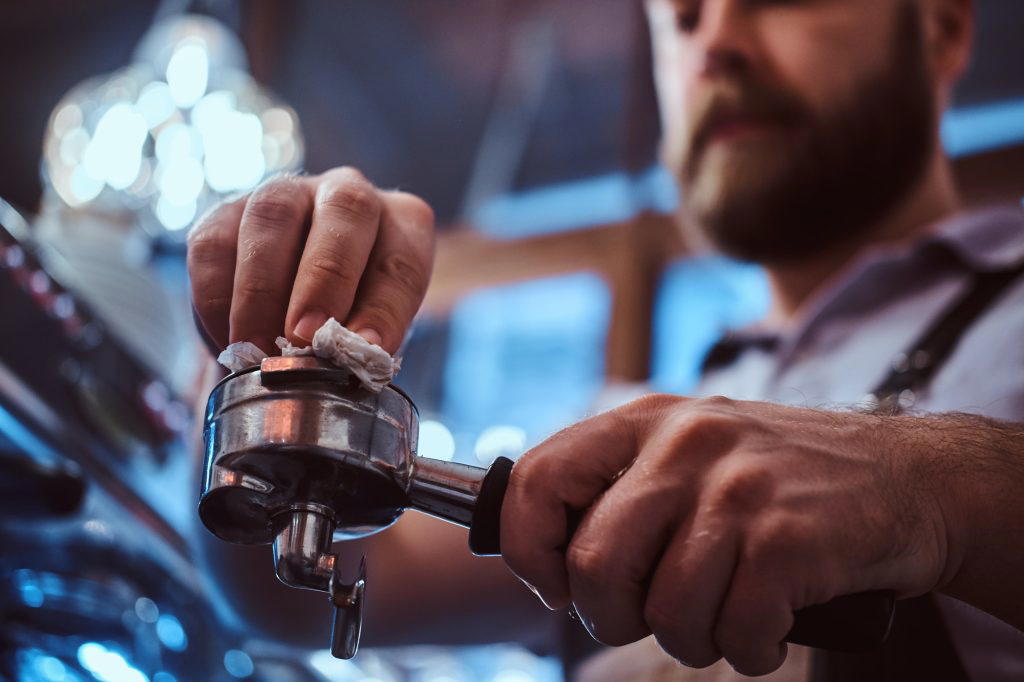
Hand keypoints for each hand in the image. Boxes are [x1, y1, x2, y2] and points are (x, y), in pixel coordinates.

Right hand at [187, 168, 434, 354]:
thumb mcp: (369, 336)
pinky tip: (228, 340)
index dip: (386, 307)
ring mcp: (286, 195)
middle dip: (324, 279)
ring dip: (263, 290)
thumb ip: (359, 346)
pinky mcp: (226, 213)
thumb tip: (332, 370)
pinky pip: (215, 245)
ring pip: (272, 217)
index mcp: (403, 223)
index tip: (368, 350)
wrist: (292, 315)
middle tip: (304, 338)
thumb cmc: (348, 323)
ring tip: (258, 348)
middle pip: (346, 210)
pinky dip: (218, 298)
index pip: (403, 259)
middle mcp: (347, 194)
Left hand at [501, 395, 959, 674]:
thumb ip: (621, 487)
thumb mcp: (692, 451)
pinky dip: (749, 647)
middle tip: (648, 614)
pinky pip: (733, 633)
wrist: (910, 477)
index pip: (536, 479)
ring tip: (725, 611)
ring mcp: (739, 489)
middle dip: (611, 615)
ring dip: (692, 637)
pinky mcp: (789, 538)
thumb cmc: (782, 478)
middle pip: (594, 563)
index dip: (528, 548)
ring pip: (664, 611)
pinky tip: (770, 619)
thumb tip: (544, 555)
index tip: (555, 585)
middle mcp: (685, 445)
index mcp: (645, 420)